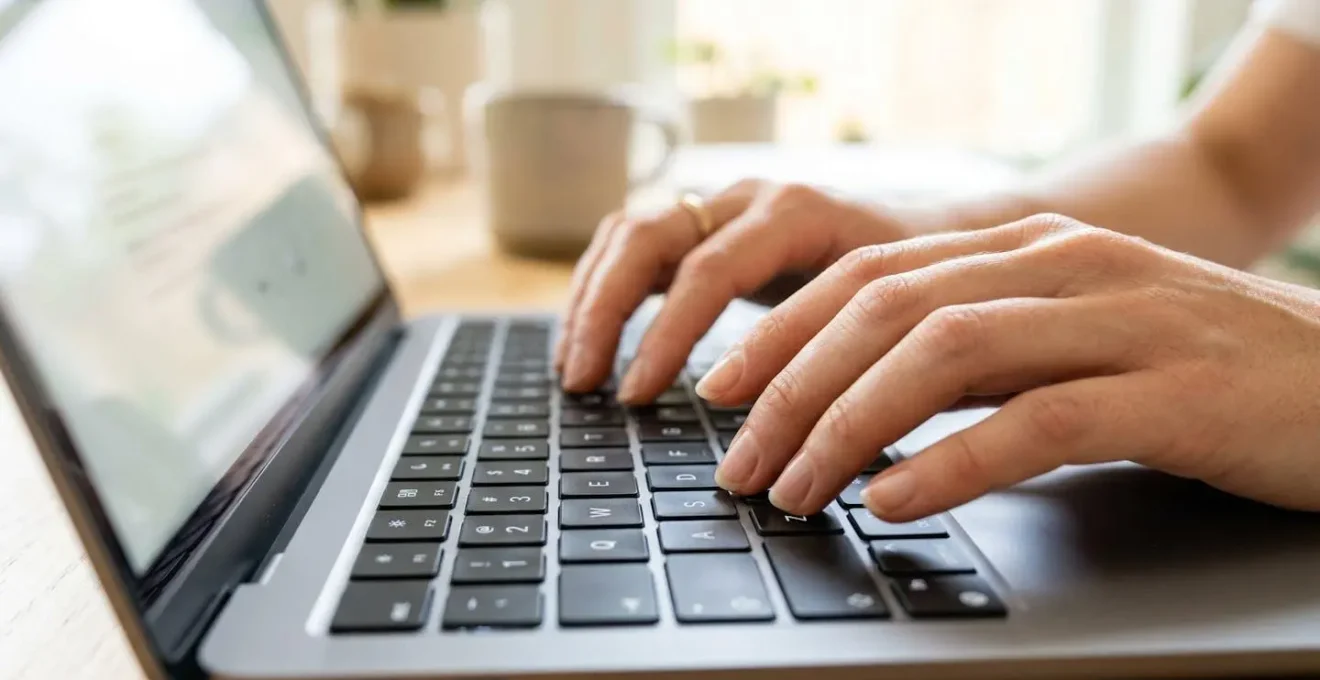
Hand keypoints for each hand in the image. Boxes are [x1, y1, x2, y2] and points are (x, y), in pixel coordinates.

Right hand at [554, 180, 912, 401]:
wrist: (944, 239)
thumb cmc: (921, 286)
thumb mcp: (888, 316)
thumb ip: (831, 356)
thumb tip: (772, 429)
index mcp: (795, 212)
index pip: (707, 268)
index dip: (666, 334)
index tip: (637, 395)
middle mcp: (749, 198)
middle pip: (646, 236)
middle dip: (605, 312)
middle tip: (585, 383)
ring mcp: (723, 204)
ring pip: (628, 234)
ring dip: (591, 300)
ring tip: (575, 371)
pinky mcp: (709, 225)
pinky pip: (634, 245)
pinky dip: (605, 291)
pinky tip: (592, 342)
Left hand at [702, 214, 1319, 520]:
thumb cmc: (1206, 370)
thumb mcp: (1076, 339)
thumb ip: (982, 354)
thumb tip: (864, 404)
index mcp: (1032, 246)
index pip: (873, 272)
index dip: (781, 330)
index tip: (719, 390)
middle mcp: (1066, 265)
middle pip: (888, 307)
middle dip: (791, 385)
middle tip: (737, 461)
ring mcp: (1123, 320)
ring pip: (946, 353)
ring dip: (849, 425)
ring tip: (795, 489)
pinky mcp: (1175, 393)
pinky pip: (1036, 422)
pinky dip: (951, 463)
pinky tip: (894, 501)